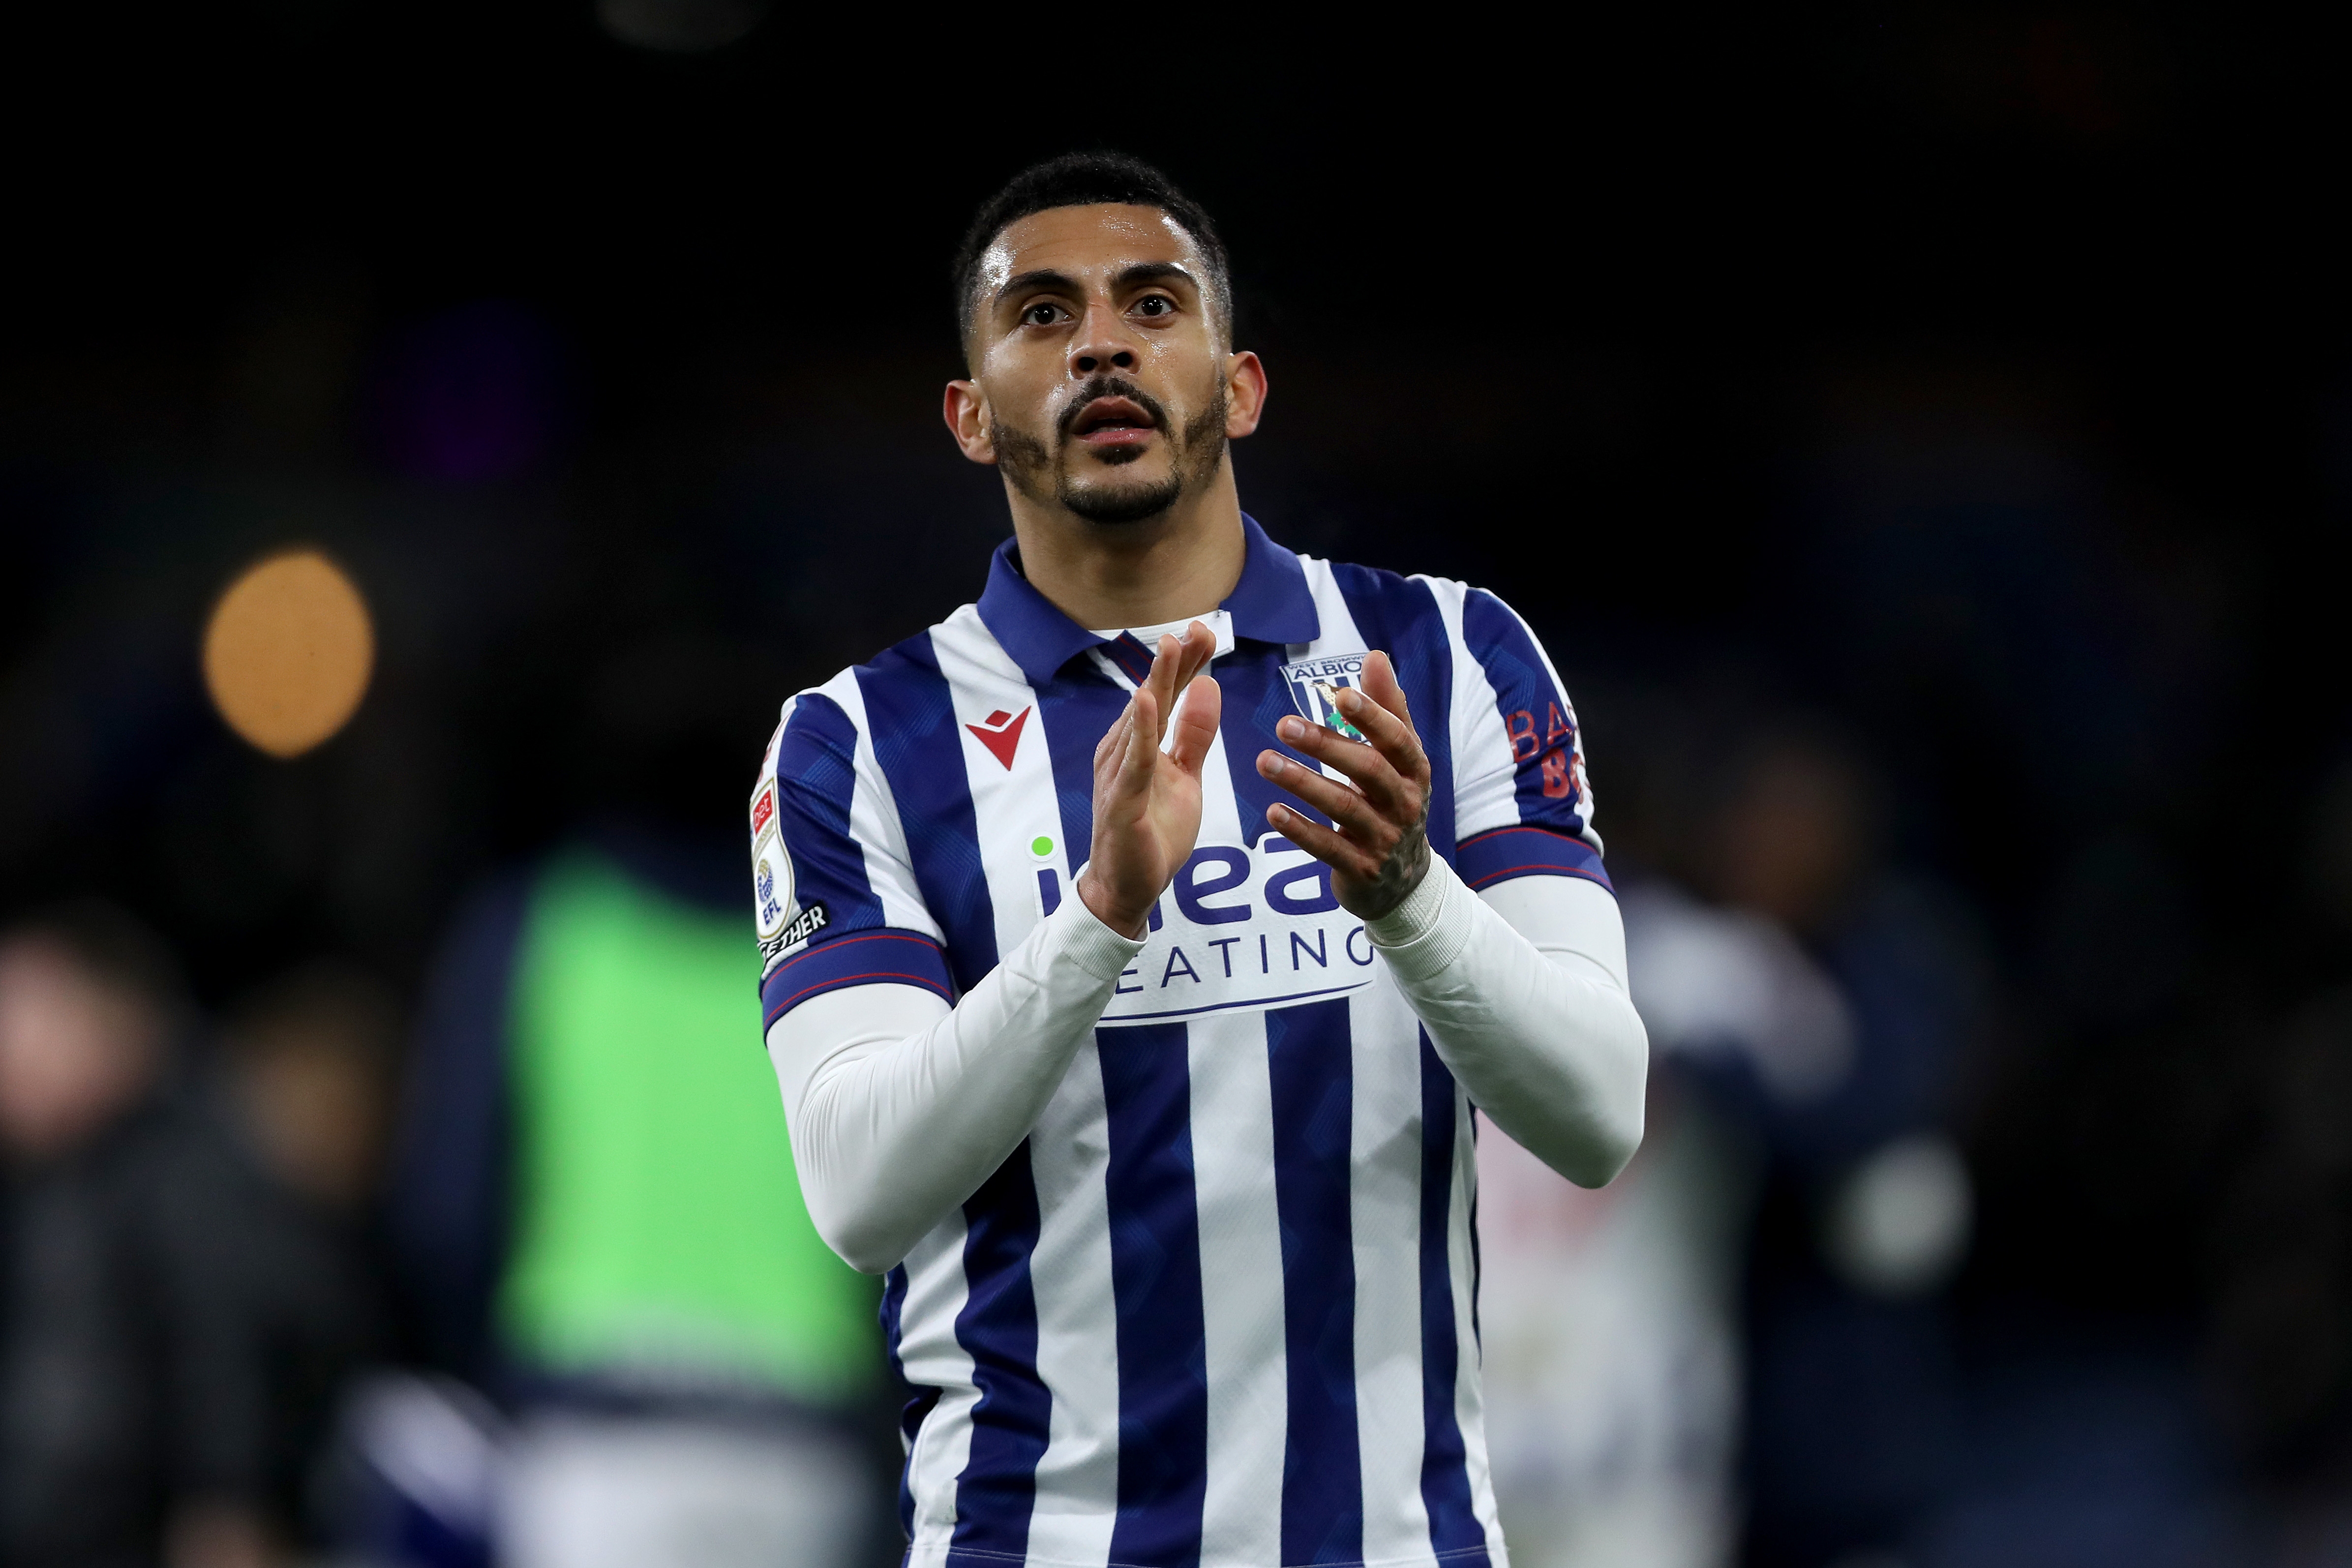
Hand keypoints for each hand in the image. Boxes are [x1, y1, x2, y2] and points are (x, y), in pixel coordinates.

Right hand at [1076, 622, 1222, 937]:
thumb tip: (1208, 686)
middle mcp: (1124, 751)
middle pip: (1153, 698)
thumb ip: (1194, 735)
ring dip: (1156, 682)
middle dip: (1173, 661)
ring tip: (1170, 647)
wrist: (1126, 888)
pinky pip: (1133, 761)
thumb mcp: (1187, 778)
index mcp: (1142, 743)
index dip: (1186, 663)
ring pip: (1140, 721)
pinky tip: (1148, 700)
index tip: (1205, 630)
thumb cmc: (1152, 831)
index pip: (1168, 694)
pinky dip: (1141, 730)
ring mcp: (1119, 774)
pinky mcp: (1120, 801)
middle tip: (1194, 627)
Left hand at [1255, 649, 1430, 920]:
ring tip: (1265, 762)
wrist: (1404, 880)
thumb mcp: (1400, 759)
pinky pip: (1328, 848)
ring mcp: (1384, 838)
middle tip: (1283, 725)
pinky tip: (1272, 813)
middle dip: (1327, 746)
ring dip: (1303, 783)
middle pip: (1368, 771)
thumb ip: (1387, 708)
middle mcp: (1404, 803)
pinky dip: (1300, 830)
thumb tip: (1375, 657)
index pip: (1397, 739)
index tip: (1341, 694)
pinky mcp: (1361, 868)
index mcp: (1414, 770)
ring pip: (1343, 808)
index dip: (1372, 717)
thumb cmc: (1393, 801)